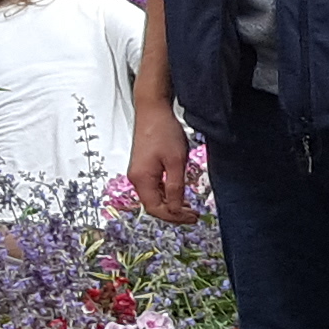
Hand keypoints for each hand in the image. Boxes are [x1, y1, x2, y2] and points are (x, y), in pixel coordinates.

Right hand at [124, 98, 199, 220]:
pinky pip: (154, 187)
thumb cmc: (163, 131)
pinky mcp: (143, 167)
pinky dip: (167, 194)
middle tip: (193, 215)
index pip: (156, 209)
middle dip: (173, 213)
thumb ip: (175, 187)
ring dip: (171, 204)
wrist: (152, 110)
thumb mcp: (176, 161)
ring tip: (189, 207)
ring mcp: (138, 173)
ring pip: (154, 197)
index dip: (174, 217)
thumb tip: (175, 209)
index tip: (192, 218)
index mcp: (142, 179)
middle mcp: (136, 178)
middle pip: (153, 205)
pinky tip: (179, 194)